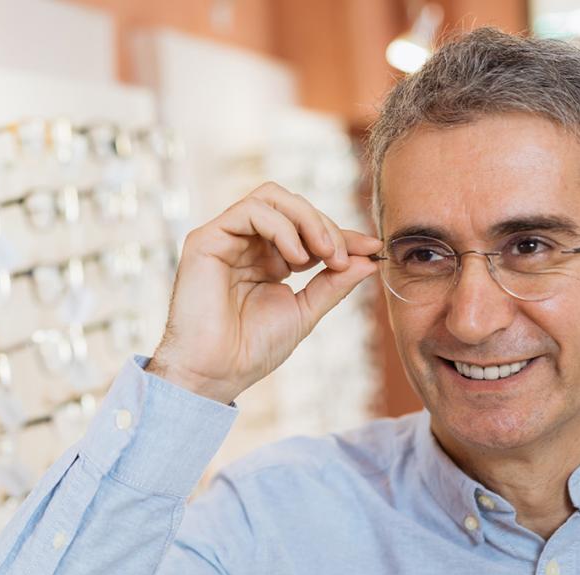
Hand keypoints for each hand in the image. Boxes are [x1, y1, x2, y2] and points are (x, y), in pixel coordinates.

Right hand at [145, 181, 382, 403]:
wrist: (217, 372)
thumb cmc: (252, 349)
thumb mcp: (305, 311)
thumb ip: (334, 284)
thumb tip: (369, 261)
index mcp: (267, 260)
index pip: (307, 229)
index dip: (341, 234)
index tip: (372, 248)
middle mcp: (246, 244)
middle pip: (291, 205)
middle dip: (325, 226)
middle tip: (341, 257)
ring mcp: (226, 238)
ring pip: (271, 197)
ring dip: (307, 220)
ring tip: (323, 254)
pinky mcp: (207, 239)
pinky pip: (250, 210)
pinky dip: (281, 227)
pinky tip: (296, 257)